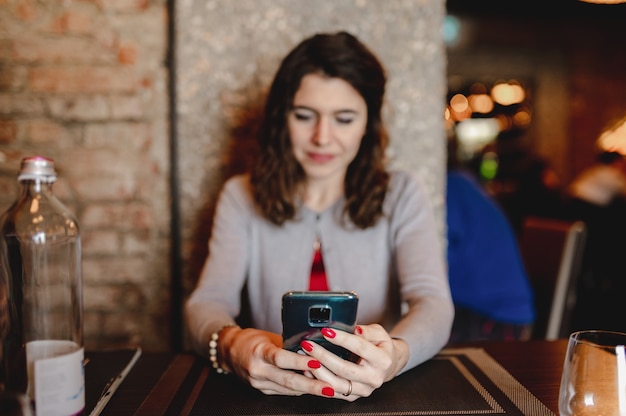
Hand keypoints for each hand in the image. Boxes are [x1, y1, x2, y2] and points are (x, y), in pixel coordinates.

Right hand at [219, 327, 338, 397]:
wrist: (229, 352)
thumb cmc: (253, 340)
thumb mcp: (269, 337)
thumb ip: (289, 344)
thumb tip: (313, 348)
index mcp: (259, 352)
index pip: (282, 358)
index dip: (300, 361)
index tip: (318, 362)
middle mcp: (258, 370)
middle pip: (288, 379)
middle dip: (312, 385)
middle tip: (330, 388)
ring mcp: (259, 383)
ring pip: (288, 389)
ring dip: (309, 390)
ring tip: (328, 390)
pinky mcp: (262, 391)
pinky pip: (285, 391)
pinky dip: (300, 389)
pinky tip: (314, 388)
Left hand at [298, 324, 408, 400]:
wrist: (388, 365)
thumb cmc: (381, 346)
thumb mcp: (379, 333)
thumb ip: (366, 331)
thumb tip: (354, 329)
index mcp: (382, 361)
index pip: (360, 348)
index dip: (342, 339)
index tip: (326, 331)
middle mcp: (374, 378)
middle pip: (344, 369)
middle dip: (323, 356)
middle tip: (308, 344)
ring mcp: (363, 390)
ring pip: (335, 384)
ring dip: (316, 370)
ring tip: (304, 356)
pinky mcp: (353, 397)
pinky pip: (332, 391)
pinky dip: (317, 381)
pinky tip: (307, 369)